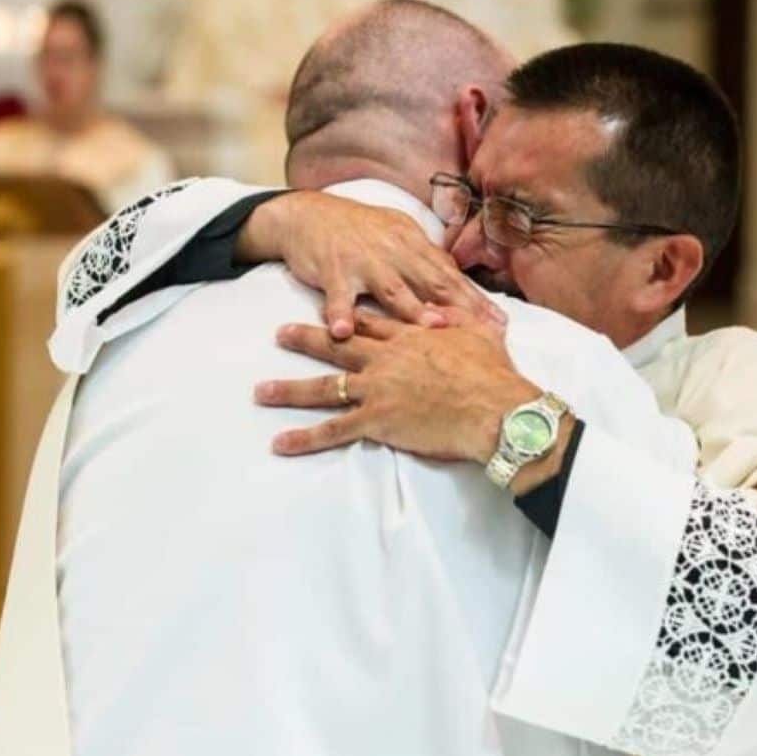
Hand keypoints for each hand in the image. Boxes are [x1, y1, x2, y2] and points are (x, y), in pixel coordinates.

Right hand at [239, 191, 505, 338]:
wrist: (308, 213)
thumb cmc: (358, 230)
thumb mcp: (398, 237)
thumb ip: (426, 260)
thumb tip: (459, 283)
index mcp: (414, 244)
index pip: (451, 275)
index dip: (477, 299)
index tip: (500, 323)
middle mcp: (395, 251)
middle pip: (433, 282)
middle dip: (461, 307)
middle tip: (483, 331)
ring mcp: (364, 261)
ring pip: (392, 289)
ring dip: (412, 309)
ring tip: (431, 327)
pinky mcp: (332, 270)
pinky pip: (337, 295)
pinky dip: (339, 313)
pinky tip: (342, 332)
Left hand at [254, 307, 538, 463]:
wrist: (494, 408)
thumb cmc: (494, 375)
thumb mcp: (483, 337)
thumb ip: (470, 323)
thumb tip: (478, 311)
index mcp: (411, 337)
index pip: (373, 323)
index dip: (350, 316)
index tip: (332, 313)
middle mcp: (386, 359)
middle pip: (339, 346)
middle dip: (306, 339)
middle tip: (279, 333)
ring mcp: (378, 388)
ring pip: (326, 387)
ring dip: (291, 389)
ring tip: (261, 391)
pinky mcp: (378, 420)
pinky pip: (334, 431)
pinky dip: (306, 439)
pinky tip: (281, 443)